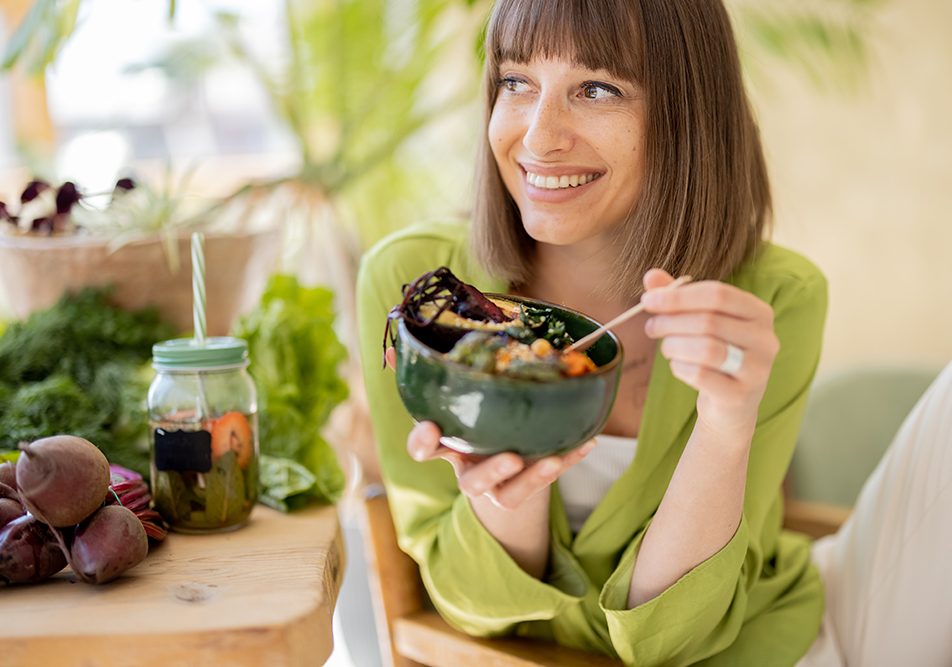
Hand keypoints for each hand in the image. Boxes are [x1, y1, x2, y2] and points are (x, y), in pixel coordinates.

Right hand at [385, 347, 595, 508]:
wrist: (499, 464)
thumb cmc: (473, 418)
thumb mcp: (454, 396)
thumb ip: (431, 372)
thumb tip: (396, 348)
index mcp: (447, 446)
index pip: (425, 449)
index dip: (423, 442)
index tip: (430, 428)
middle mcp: (469, 471)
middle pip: (470, 483)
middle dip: (489, 472)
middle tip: (509, 458)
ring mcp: (499, 486)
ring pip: (509, 494)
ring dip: (531, 479)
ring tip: (550, 460)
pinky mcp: (526, 489)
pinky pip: (547, 481)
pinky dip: (567, 460)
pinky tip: (587, 441)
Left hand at [640, 269, 779, 435]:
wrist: (731, 405)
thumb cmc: (714, 353)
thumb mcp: (699, 321)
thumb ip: (678, 297)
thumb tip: (651, 276)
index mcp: (758, 312)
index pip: (717, 294)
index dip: (678, 296)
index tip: (648, 300)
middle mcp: (765, 338)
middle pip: (709, 321)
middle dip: (670, 322)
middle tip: (651, 328)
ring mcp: (757, 369)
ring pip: (706, 349)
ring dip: (674, 346)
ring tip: (666, 348)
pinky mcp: (741, 395)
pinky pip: (700, 375)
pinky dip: (680, 368)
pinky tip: (678, 366)